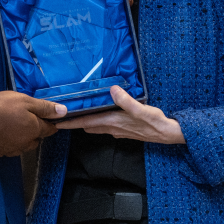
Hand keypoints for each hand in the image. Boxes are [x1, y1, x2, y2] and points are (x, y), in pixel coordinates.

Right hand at [0, 91, 65, 156]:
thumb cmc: (1, 108)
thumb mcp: (25, 101)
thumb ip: (44, 108)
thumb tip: (64, 112)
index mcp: (35, 130)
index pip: (49, 129)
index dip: (51, 123)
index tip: (50, 119)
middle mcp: (26, 143)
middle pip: (37, 139)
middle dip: (36, 131)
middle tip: (29, 120)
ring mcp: (12, 150)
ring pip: (24, 145)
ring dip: (24, 138)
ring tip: (16, 128)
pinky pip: (10, 148)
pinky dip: (10, 142)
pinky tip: (3, 135)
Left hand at [55, 85, 183, 143]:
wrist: (168, 134)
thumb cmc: (155, 122)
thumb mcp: (141, 110)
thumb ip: (126, 101)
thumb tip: (113, 90)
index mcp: (113, 122)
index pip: (86, 122)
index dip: (70, 123)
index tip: (56, 123)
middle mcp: (112, 128)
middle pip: (87, 125)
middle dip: (74, 123)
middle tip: (61, 117)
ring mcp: (118, 130)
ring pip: (95, 127)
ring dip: (84, 122)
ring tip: (75, 115)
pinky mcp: (124, 130)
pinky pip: (105, 126)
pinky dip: (96, 121)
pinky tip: (99, 115)